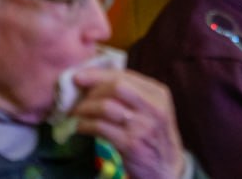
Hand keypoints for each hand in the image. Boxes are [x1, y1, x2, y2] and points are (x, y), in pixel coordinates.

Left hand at [71, 67, 187, 178]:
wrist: (166, 167)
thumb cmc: (154, 134)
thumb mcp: (152, 109)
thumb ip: (132, 94)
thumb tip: (94, 82)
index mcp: (158, 93)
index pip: (125, 75)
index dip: (98, 74)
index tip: (78, 76)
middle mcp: (153, 106)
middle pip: (116, 86)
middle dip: (92, 89)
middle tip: (77, 97)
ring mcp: (142, 126)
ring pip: (106, 107)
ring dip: (85, 108)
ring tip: (76, 112)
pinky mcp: (130, 144)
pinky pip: (100, 128)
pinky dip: (85, 125)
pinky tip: (80, 127)